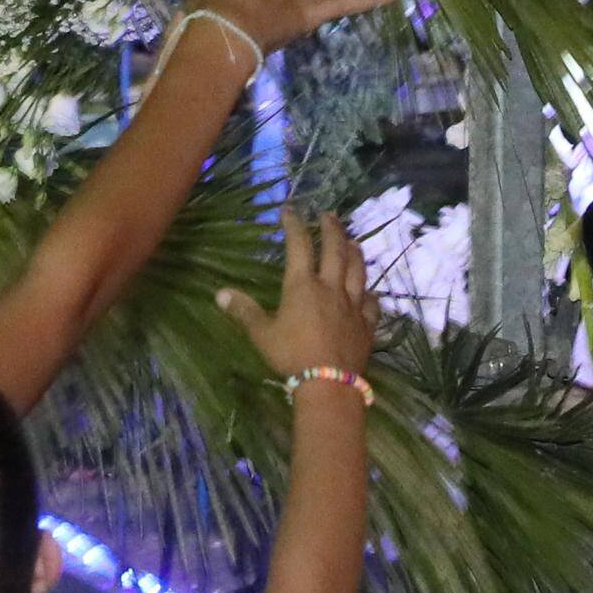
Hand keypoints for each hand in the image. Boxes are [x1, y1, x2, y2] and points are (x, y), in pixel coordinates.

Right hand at [219, 211, 378, 390]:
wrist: (328, 382)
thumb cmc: (291, 355)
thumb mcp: (262, 334)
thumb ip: (244, 311)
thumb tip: (220, 293)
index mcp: (303, 286)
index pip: (299, 246)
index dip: (294, 225)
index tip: (291, 210)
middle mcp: (331, 288)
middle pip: (335, 251)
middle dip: (332, 229)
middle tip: (329, 214)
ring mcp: (352, 305)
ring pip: (358, 271)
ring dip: (355, 252)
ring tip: (353, 241)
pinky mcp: (366, 324)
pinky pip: (372, 304)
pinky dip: (370, 294)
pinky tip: (369, 292)